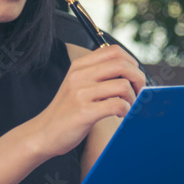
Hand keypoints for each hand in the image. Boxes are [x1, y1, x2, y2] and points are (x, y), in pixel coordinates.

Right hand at [28, 45, 145, 157]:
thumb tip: (131, 72)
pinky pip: (117, 105)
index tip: (133, 77)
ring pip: (123, 85)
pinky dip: (126, 110)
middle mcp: (79, 76)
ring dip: (133, 98)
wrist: (44, 133)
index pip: (113, 50)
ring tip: (128, 107)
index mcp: (79, 66)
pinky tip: (120, 115)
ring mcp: (80, 94)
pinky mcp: (84, 112)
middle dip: (138, 78)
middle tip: (139, 93)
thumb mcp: (77, 84)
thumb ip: (98, 75)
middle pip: (122, 65)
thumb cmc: (67, 111)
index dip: (131, 62)